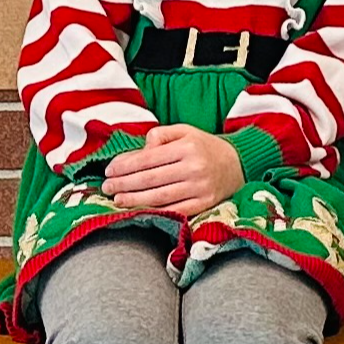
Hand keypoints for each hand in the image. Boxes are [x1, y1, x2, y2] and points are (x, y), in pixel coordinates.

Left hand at [104, 124, 241, 217]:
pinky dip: (155, 212)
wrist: (237, 164)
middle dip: (124, 184)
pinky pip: (175, 210)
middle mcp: (194, 168)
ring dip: (134, 200)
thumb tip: (139, 151)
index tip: (109, 170)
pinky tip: (139, 210)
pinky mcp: (205, 204)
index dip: (125, 166)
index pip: (148, 158)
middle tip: (106, 187)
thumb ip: (159, 135)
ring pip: (160, 197)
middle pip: (150, 179)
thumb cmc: (204, 147)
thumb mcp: (184, 131)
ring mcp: (200, 188)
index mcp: (187, 147)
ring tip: (117, 199)